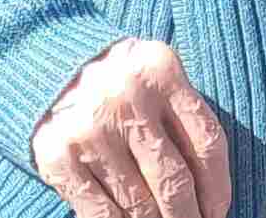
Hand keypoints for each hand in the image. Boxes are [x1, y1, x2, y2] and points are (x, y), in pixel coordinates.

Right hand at [30, 37, 231, 217]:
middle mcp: (127, 95)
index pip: (206, 144)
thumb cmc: (119, 79)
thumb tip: (209, 193)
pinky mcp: (59, 155)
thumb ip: (181, 117)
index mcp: (161, 69)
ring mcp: (91, 127)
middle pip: (174, 181)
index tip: (217, 212)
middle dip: (189, 217)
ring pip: (140, 205)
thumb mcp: (155, 77)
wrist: (47, 63)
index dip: (217, 189)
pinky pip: (103, 213)